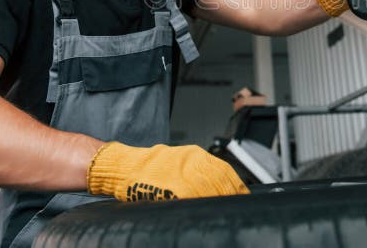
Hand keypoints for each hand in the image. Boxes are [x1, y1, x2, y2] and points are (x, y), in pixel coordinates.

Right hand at [87, 142, 248, 200]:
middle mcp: (191, 162)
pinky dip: (201, 205)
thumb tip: (221, 186)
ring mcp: (182, 175)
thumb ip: (199, 170)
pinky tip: (204, 212)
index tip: (241, 196)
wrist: (125, 167)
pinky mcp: (172, 189)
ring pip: (210, 190)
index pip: (224, 171)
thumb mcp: (180, 161)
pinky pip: (193, 199)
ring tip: (222, 211)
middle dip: (230, 195)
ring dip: (218, 200)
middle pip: (220, 181)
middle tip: (235, 206)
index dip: (235, 186)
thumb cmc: (152, 168)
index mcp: (195, 155)